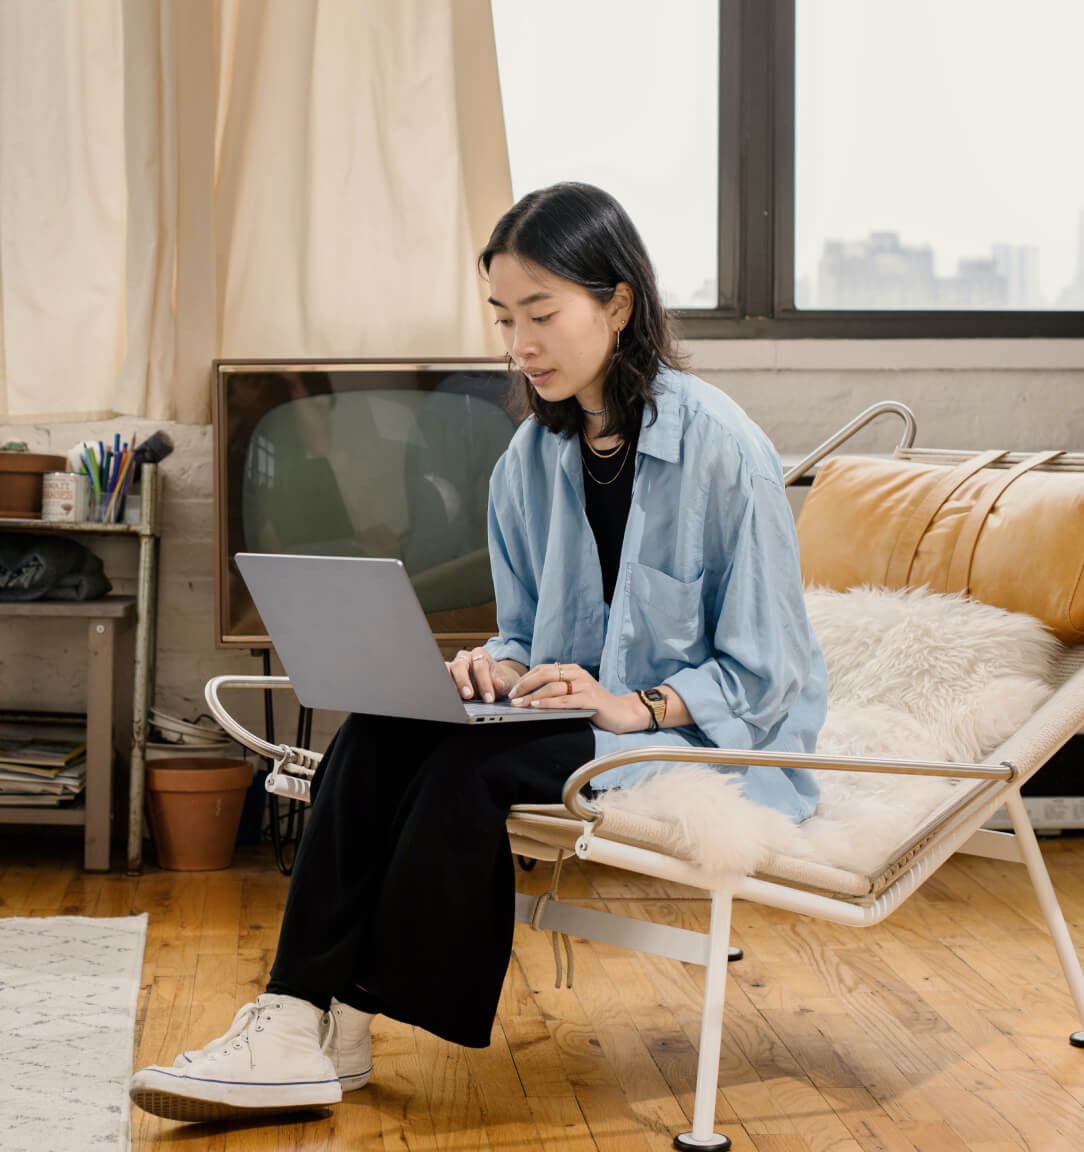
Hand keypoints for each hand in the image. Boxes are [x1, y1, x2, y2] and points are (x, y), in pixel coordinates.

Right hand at [446, 648, 522, 703]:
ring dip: (451, 683)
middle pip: (460, 665)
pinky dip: (444, 685)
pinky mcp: (448, 676)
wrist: (495, 684)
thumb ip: (503, 682)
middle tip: (469, 695)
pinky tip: (449, 696)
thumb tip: (498, 684)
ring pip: (448, 670)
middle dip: (464, 681)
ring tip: (456, 696)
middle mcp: (465, 658)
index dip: (484, 682)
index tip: (489, 698)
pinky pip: (442, 678)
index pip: (480, 666)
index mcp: (480, 654)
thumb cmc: (500, 680)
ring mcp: (455, 666)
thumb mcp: (506, 681)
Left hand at [508, 662, 646, 734]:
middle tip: (512, 696)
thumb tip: (531, 696)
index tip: (513, 689)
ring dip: (533, 696)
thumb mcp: (576, 693)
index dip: (527, 678)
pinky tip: (537, 707)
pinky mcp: (589, 699)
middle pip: (545, 674)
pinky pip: (564, 700)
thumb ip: (560, 690)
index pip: (544, 669)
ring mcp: (584, 685)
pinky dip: (548, 703)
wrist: (623, 712)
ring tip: (520, 704)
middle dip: (525, 685)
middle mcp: (578, 674)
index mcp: (573, 670)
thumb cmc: (597, 705)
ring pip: (552, 688)